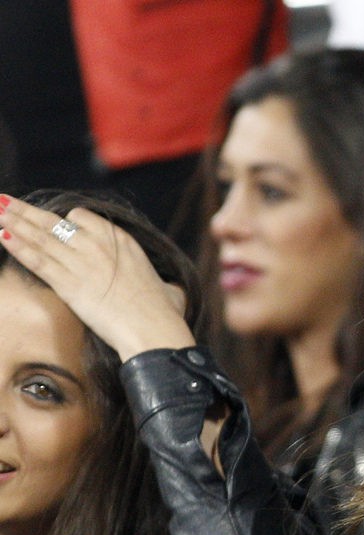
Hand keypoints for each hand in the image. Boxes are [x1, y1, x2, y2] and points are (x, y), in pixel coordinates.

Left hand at [0, 195, 196, 361]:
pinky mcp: (68, 284)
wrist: (153, 329)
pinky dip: (18, 248)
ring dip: (14, 223)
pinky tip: (4, 237)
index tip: (52, 224)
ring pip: (40, 238)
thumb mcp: (168, 289)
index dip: (64, 220)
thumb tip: (171, 292)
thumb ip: (163, 284)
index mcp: (121, 241)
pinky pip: (37, 261)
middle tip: (4, 201)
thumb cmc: (164, 313)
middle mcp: (97, 245)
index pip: (81, 217)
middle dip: (25, 211)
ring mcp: (80, 263)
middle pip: (53, 222)